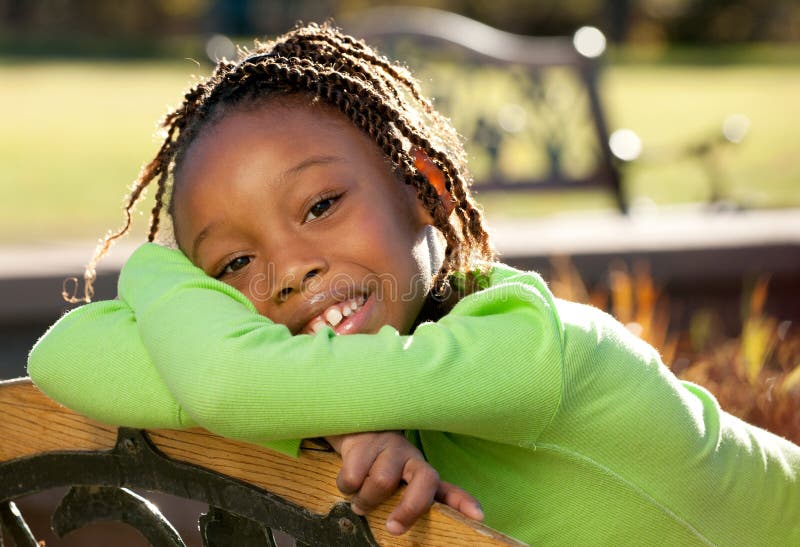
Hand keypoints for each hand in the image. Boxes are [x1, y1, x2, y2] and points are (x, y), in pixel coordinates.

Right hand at [325, 431, 483, 534]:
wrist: (358, 433)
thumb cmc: (381, 470)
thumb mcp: (399, 488)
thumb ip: (406, 507)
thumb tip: (395, 531)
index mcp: (424, 476)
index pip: (449, 490)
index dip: (463, 503)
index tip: (478, 517)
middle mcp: (412, 461)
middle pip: (422, 482)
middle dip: (409, 509)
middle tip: (392, 528)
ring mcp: (390, 450)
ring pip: (380, 483)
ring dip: (365, 499)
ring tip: (361, 500)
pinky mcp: (365, 445)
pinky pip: (353, 477)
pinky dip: (347, 487)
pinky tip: (349, 482)